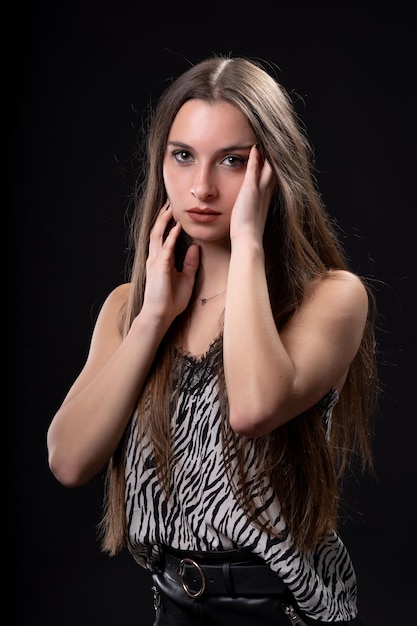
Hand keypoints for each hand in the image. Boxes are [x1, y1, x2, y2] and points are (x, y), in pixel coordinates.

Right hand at [142, 202, 199, 320]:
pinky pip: (165, 247)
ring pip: (158, 235)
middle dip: (163, 216)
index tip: (174, 211)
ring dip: (164, 221)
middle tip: (169, 202)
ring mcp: (156, 262)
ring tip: (170, 208)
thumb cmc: (171, 301)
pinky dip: (171, 236)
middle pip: (157, 231)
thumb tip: (195, 247)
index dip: (167, 223)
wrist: (160, 315)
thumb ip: (190, 263)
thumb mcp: (186, 279)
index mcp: (161, 260)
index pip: (163, 237)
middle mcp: (156, 258)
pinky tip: (177, 226)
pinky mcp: (159, 267)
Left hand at [230, 144, 274, 241]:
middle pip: (273, 170)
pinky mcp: (251, 190)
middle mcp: (266, 193)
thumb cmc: (247, 233)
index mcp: (266, 199)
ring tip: (267, 139)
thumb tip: (249, 211)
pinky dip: (255, 158)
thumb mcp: (251, 219)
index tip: (273, 156)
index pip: (271, 178)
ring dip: (268, 154)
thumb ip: (251, 211)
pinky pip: (254, 169)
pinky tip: (254, 147)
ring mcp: (260, 191)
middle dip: (275, 157)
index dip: (273, 167)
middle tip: (276, 143)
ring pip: (267, 167)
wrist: (248, 240)